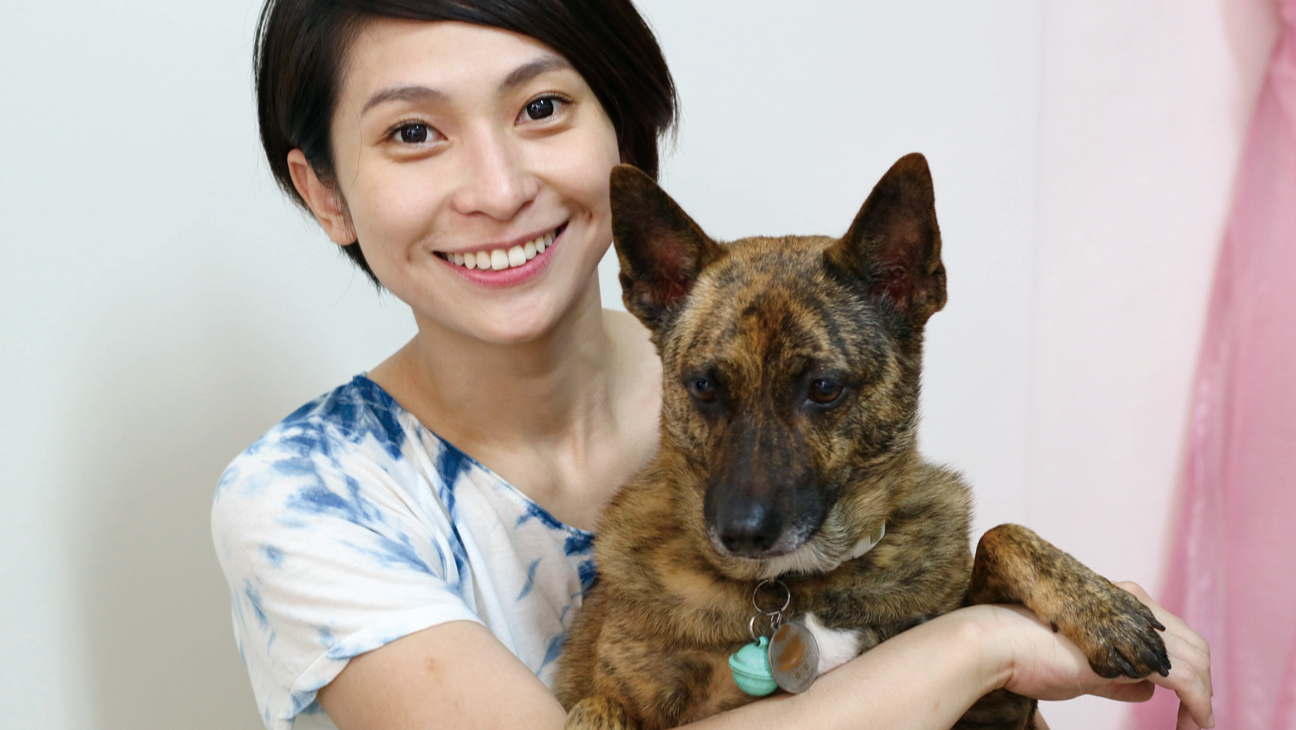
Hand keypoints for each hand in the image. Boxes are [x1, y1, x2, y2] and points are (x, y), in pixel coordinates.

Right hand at [976, 582, 1212, 729]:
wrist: (998, 643)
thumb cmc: (1024, 655)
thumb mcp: (1080, 669)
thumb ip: (1115, 679)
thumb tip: (1144, 689)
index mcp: (1116, 604)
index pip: (1167, 633)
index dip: (1180, 666)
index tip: (1177, 698)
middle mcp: (1132, 608)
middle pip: (1190, 644)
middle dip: (1200, 682)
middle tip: (1192, 717)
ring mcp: (1136, 626)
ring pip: (1196, 660)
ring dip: (1202, 698)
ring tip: (1193, 726)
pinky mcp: (1137, 653)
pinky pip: (1189, 681)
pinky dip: (1199, 706)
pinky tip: (1194, 726)